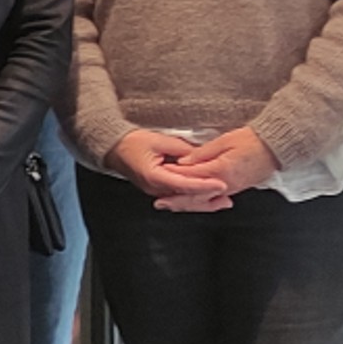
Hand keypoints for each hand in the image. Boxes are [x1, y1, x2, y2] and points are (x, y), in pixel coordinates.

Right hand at [113, 129, 232, 209]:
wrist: (115, 148)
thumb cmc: (133, 143)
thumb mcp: (160, 141)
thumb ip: (182, 151)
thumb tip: (202, 157)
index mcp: (154, 177)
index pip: (185, 185)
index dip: (204, 186)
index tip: (221, 185)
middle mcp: (155, 189)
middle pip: (186, 200)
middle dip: (208, 201)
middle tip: (227, 199)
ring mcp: (156, 191)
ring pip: (183, 202)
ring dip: (203, 203)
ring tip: (222, 202)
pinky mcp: (158, 190)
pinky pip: (178, 198)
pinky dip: (193, 199)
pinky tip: (206, 198)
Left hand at [170, 127, 280, 197]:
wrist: (276, 148)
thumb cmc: (252, 140)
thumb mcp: (225, 141)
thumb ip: (203, 153)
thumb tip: (183, 161)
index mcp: (221, 170)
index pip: (192, 176)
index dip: (175, 175)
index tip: (160, 174)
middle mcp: (225, 184)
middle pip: (196, 196)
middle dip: (176, 200)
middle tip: (159, 202)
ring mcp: (231, 188)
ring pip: (204, 201)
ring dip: (186, 204)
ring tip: (170, 205)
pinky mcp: (235, 188)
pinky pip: (214, 199)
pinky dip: (201, 202)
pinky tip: (192, 202)